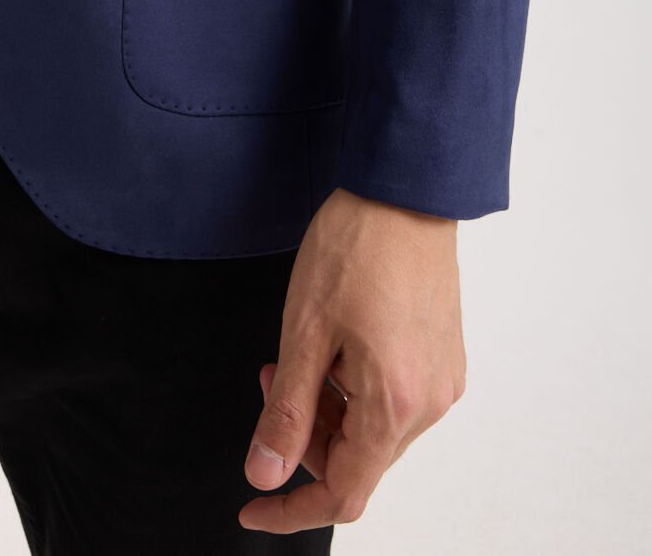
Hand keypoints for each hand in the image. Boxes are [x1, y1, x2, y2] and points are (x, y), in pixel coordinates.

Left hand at [239, 185, 465, 532]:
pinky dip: (355, 389)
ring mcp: (442, 378)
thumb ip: (287, 412)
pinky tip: (334, 345)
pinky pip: (394, 398)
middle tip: (272, 378)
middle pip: (359, 460)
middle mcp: (430, 402)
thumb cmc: (357, 247)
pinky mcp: (443, 355)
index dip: (292, 508)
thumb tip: (265, 474)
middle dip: (306, 437)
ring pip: (375, 428)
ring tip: (299, 353)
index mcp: (396, 404)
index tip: (254, 506)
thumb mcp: (305, 332)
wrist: (405, 189)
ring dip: (329, 409)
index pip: (345, 493)